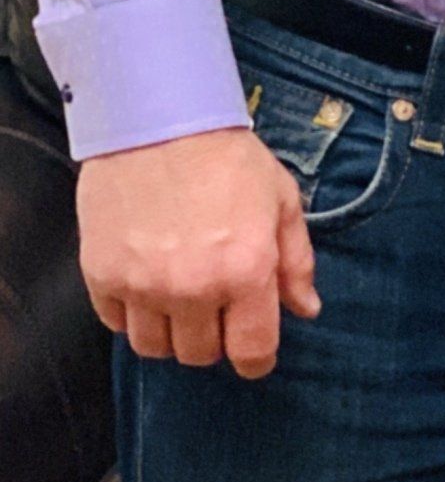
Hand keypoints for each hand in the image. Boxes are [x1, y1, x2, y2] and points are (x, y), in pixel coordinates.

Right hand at [76, 127, 319, 378]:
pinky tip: (147, 282)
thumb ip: (296, 261)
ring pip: (154, 348)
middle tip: (217, 305)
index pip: (250, 351)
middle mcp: (192, 288)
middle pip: (199, 355)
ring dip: (171, 331)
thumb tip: (306, 310)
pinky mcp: (101, 276)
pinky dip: (133, 313)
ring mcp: (142, 286)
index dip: (255, 359)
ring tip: (180, 296)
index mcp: (245, 271)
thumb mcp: (282, 200)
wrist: (158, 121)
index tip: (253, 351)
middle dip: (214, 338)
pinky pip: (116, 324)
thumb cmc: (228, 158)